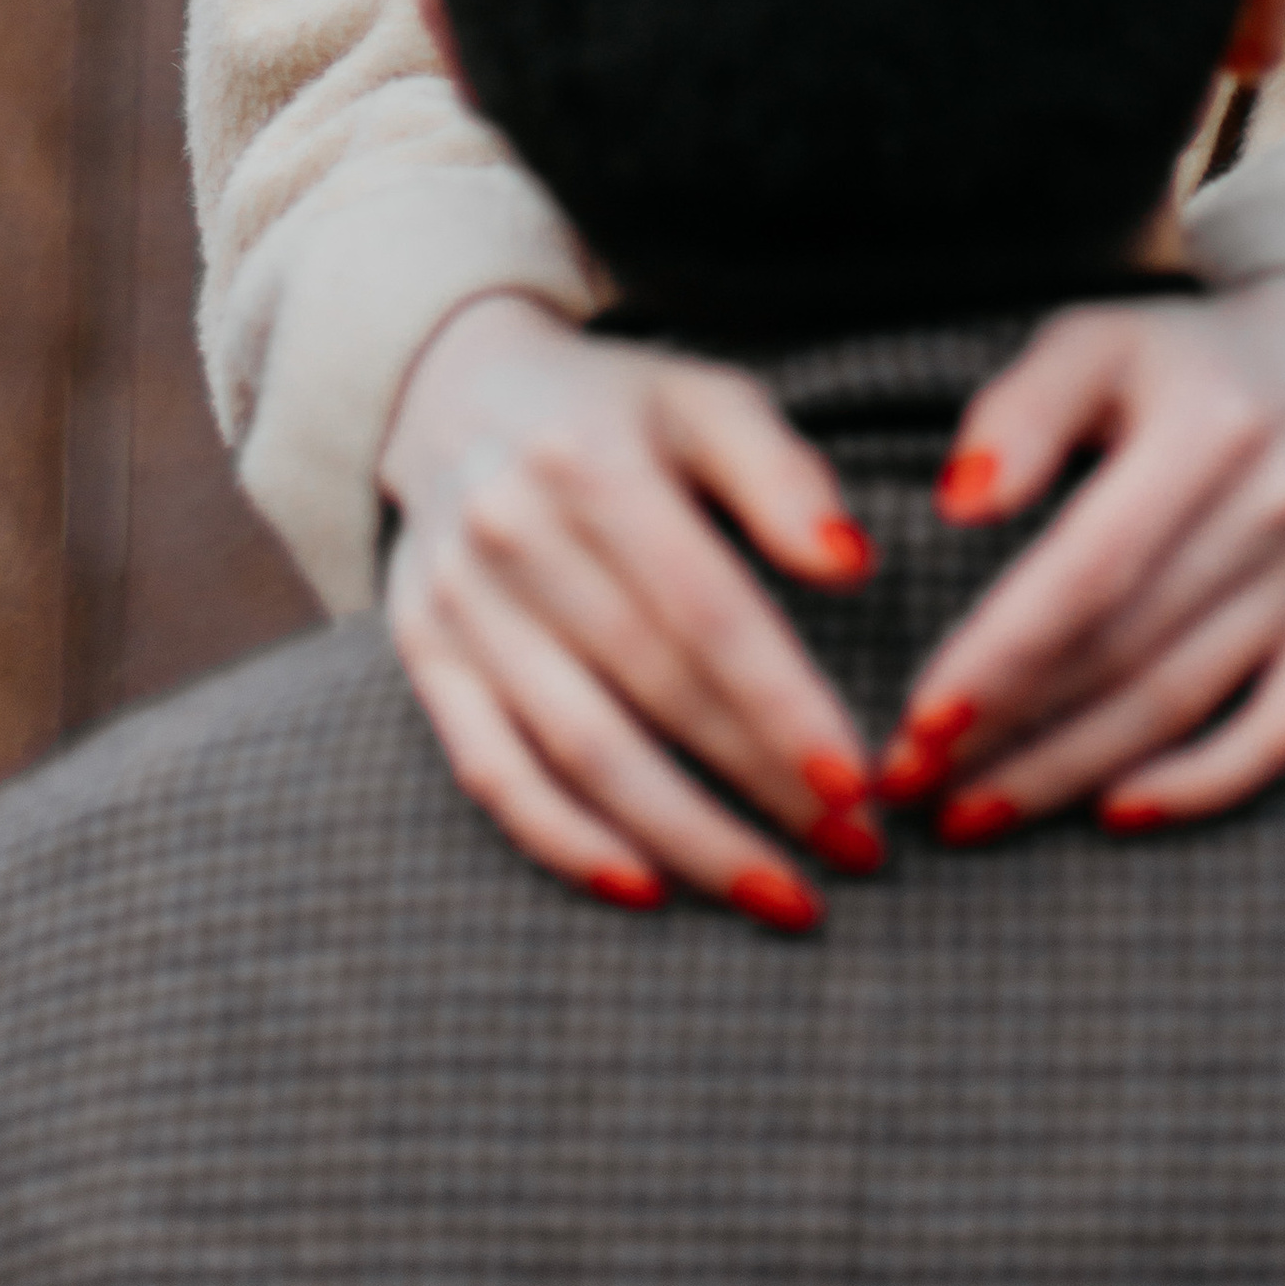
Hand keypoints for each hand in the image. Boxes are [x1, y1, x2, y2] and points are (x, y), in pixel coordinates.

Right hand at [380, 293, 880, 926]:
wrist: (452, 392)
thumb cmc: (614, 411)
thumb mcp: (703, 401)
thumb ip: (779, 474)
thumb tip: (854, 564)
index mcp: (597, 463)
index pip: (706, 610)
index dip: (783, 704)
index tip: (859, 785)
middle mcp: (517, 535)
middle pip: (655, 689)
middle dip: (763, 785)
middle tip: (858, 854)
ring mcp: (462, 605)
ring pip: (582, 750)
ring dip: (687, 839)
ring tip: (781, 893)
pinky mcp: (425, 656)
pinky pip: (493, 771)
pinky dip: (566, 842)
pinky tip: (647, 889)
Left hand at [882, 277, 1284, 837]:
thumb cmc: (1177, 362)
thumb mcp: (1094, 343)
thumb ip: (1020, 410)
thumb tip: (957, 503)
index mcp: (1210, 426)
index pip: (1090, 572)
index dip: (1001, 656)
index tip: (917, 721)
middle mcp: (1279, 502)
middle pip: (1126, 649)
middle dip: (1008, 730)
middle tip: (910, 780)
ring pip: (1185, 702)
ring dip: (1070, 772)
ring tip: (971, 810)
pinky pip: (1283, 730)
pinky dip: (1202, 786)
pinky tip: (1111, 813)